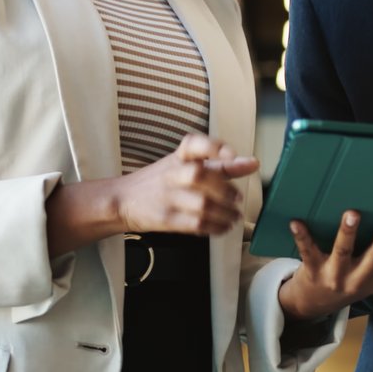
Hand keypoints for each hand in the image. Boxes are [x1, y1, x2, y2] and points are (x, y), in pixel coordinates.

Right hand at [112, 135, 258, 236]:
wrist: (122, 200)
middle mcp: (172, 174)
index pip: (194, 144)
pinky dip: (214, 227)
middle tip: (237, 198)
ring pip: (201, 204)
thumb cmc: (159, 181)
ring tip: (234, 217)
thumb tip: (250, 163)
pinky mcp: (165, 219)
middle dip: (225, 189)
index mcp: (178, 157)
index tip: (231, 156)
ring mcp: (167, 197)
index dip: (214, 148)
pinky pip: (195, 224)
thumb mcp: (183, 165)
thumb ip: (217, 165)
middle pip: (200, 175)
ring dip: (224, 213)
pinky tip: (222, 227)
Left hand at [277, 210, 372, 320]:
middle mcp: (357, 279)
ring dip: (349, 232)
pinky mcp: (312, 271)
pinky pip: (308, 252)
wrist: (311, 306)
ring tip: (353, 214)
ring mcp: (334, 276)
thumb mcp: (368, 280)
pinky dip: (302, 237)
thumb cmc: (344, 284)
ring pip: (343, 252)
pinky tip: (297, 223)